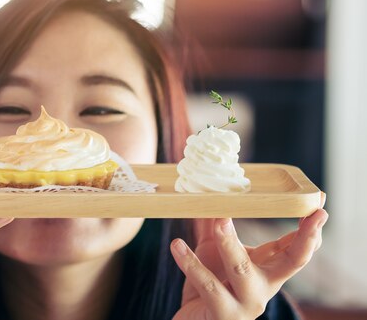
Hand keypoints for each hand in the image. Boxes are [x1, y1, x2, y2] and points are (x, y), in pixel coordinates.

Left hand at [170, 209, 327, 319]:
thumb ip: (217, 225)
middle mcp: (263, 288)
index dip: (311, 230)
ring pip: (242, 269)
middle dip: (303, 239)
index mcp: (268, 272)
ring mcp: (246, 304)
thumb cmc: (211, 283)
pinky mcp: (223, 315)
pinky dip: (191, 263)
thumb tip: (210, 192)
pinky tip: (177, 245)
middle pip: (290, 262)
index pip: (296, 250)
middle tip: (309, 217)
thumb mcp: (216, 252)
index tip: (321, 207)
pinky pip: (208, 285)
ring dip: (230, 242)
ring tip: (218, 219)